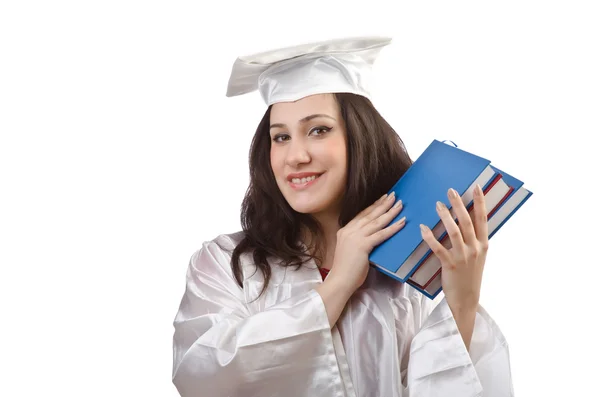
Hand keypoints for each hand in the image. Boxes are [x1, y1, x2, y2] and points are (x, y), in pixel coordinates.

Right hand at [327, 192, 405, 295]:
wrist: (339, 280)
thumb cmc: (346, 270)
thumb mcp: (349, 251)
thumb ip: (358, 242)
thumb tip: (372, 238)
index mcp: (345, 231)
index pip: (361, 215)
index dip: (373, 206)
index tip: (383, 199)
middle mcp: (349, 231)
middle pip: (369, 214)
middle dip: (383, 204)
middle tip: (393, 195)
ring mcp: (355, 237)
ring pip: (376, 222)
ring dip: (390, 212)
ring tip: (399, 204)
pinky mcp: (362, 245)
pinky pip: (381, 234)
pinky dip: (392, 228)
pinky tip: (402, 222)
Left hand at [420, 185, 488, 311]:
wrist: (467, 299)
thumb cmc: (470, 275)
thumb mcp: (478, 256)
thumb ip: (474, 239)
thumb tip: (468, 220)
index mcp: (483, 244)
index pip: (483, 219)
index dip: (480, 202)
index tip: (476, 187)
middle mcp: (475, 248)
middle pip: (467, 222)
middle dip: (459, 204)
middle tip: (450, 191)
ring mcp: (463, 257)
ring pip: (454, 232)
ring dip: (445, 216)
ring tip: (437, 204)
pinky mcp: (450, 265)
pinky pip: (438, 248)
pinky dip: (429, 237)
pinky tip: (422, 228)